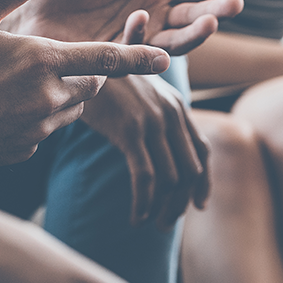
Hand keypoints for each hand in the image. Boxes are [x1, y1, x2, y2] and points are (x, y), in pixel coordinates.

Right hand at [0, 0, 171, 198]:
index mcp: (40, 61)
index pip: (105, 59)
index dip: (137, 55)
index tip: (165, 56)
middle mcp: (45, 100)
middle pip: (91, 86)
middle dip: (88, 73)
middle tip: (59, 58)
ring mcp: (33, 130)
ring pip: (68, 109)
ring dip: (61, 94)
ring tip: (22, 79)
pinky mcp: (19, 152)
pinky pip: (43, 130)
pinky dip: (36, 116)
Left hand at [4, 0, 264, 54]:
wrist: (22, 9)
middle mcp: (152, 17)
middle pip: (197, 16)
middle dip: (221, 9)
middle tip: (239, 1)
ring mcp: (135, 40)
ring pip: (177, 41)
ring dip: (197, 32)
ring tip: (213, 19)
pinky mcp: (115, 57)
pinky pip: (137, 51)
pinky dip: (143, 37)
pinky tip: (142, 17)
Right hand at [80, 75, 210, 227]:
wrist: (77, 60)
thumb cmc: (102, 80)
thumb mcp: (137, 92)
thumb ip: (154, 115)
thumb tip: (160, 150)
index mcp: (177, 105)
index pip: (202, 151)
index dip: (204, 182)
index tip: (198, 205)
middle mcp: (171, 113)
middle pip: (190, 170)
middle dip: (181, 202)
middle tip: (166, 223)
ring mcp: (152, 121)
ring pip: (171, 179)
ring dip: (163, 209)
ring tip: (149, 223)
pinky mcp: (130, 130)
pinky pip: (146, 178)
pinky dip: (144, 203)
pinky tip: (136, 217)